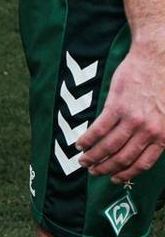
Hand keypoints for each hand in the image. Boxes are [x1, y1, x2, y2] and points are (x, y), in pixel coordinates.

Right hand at [78, 43, 164, 183]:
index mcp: (163, 135)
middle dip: (106, 168)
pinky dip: (88, 138)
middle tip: (93, 172)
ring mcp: (132, 118)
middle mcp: (148, 130)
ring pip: (110, 146)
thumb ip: (159, 132)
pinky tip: (80, 143)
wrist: (158, 58)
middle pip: (123, 157)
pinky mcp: (117, 105)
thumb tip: (145, 147)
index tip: (114, 179)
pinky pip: (99, 127)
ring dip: (94, 156)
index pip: (142, 163)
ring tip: (83, 161)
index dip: (126, 174)